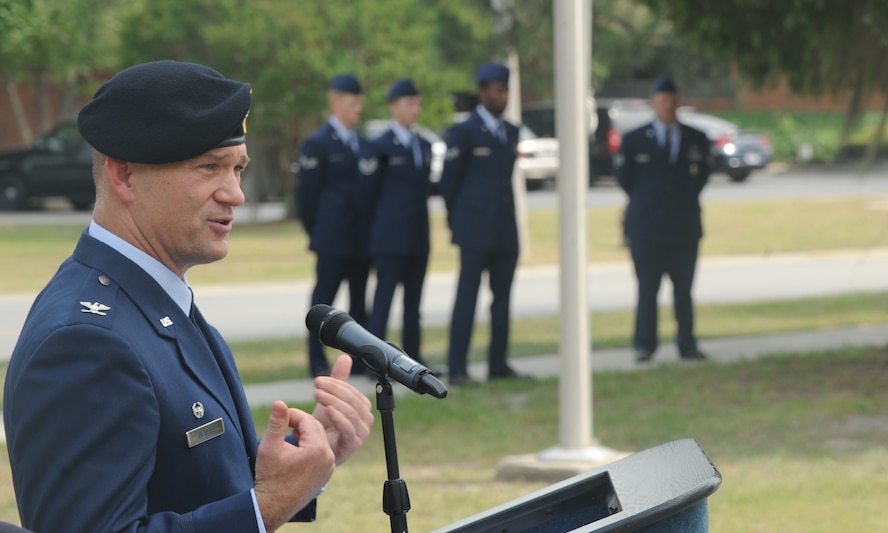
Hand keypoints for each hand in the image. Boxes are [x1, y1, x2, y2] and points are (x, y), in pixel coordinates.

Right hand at [255, 401, 334, 530]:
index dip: (291, 415)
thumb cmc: (270, 477)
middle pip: (315, 428)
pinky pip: (321, 452)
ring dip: (305, 434)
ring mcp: (329, 467)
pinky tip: (296, 450)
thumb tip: (280, 402)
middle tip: (283, 425)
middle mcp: (329, 457)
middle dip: (299, 424)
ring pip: (319, 439)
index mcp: (317, 449)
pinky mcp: (326, 474)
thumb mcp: (270, 447)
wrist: (273, 506)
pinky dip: (310, 447)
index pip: (307, 419)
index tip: (279, 417)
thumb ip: (277, 422)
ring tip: (289, 436)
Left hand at [313, 354, 373, 464]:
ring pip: (351, 412)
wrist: (316, 451)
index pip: (352, 392)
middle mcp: (365, 419)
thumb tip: (345, 357)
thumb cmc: (324, 426)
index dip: (337, 383)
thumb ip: (339, 380)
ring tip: (318, 395)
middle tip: (317, 385)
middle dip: (335, 391)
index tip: (319, 380)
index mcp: (362, 407)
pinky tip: (327, 410)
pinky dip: (338, 417)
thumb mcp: (329, 399)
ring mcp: (361, 432)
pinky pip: (349, 429)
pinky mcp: (353, 444)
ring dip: (334, 401)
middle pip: (353, 400)